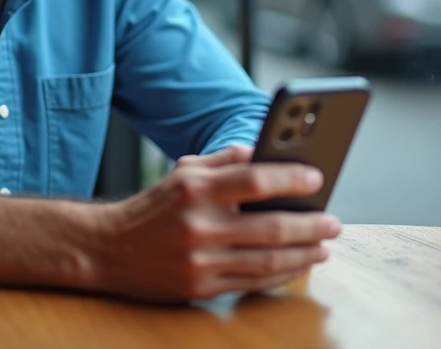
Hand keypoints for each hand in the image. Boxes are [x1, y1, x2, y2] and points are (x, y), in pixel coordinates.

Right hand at [89, 144, 340, 301]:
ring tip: (323, 246)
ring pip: (268, 260)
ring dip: (304, 254)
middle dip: (311, 225)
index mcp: (194, 188)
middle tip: (333, 222)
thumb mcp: (181, 172)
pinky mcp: (199, 288)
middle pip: (271, 226)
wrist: (107, 249)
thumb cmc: (152, 207)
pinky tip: (297, 265)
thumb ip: (222, 160)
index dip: (291, 179)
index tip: (317, 179)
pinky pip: (252, 283)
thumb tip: (261, 152)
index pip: (255, 179)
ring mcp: (200, 260)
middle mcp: (198, 224)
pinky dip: (281, 275)